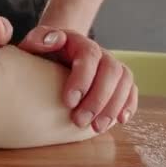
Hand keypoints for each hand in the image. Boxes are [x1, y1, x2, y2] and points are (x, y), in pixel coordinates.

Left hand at [19, 26, 137, 132]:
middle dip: (98, 98)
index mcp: (79, 42)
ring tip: (96, 127)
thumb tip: (55, 40)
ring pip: (124, 81)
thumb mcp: (34, 43)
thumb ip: (39, 38)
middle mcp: (100, 53)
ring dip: (113, 106)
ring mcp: (111, 66)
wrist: (55, 54)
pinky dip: (129, 104)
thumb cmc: (42, 53)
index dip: (82, 79)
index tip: (68, 102)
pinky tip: (120, 120)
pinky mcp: (119, 80)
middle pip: (111, 70)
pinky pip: (131, 89)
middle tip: (80, 121)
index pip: (89, 55)